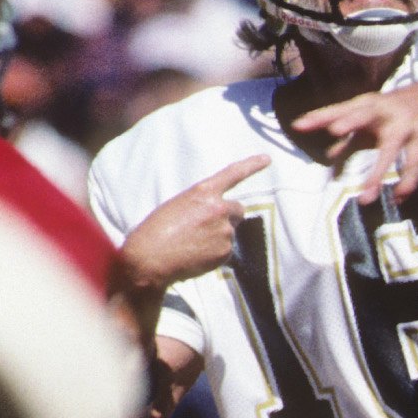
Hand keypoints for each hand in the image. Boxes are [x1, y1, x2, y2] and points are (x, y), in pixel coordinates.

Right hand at [116, 154, 270, 294]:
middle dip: (229, 217)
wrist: (150, 258)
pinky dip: (214, 254)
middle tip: (208, 227)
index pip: (233, 174)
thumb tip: (217, 218)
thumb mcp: (177, 206)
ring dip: (217, 237)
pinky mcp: (225, 251)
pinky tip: (195, 256)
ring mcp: (224, 231)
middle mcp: (219, 208)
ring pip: (229, 232)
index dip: (252, 165)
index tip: (267, 159)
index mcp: (203, 192)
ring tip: (192, 244)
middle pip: (238, 210)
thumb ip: (201, 205)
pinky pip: (225, 251)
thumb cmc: (156, 231)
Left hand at [292, 81, 417, 204]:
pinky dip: (407, 182)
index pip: (340, 109)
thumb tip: (329, 156)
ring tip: (365, 198)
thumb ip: (352, 136)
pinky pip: (414, 163)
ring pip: (390, 150)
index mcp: (368, 104)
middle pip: (365, 114)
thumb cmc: (398, 110)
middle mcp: (385, 110)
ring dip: (378, 174)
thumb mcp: (374, 119)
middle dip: (351, 120)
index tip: (299, 125)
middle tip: (335, 130)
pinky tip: (399, 197)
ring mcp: (406, 123)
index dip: (320, 117)